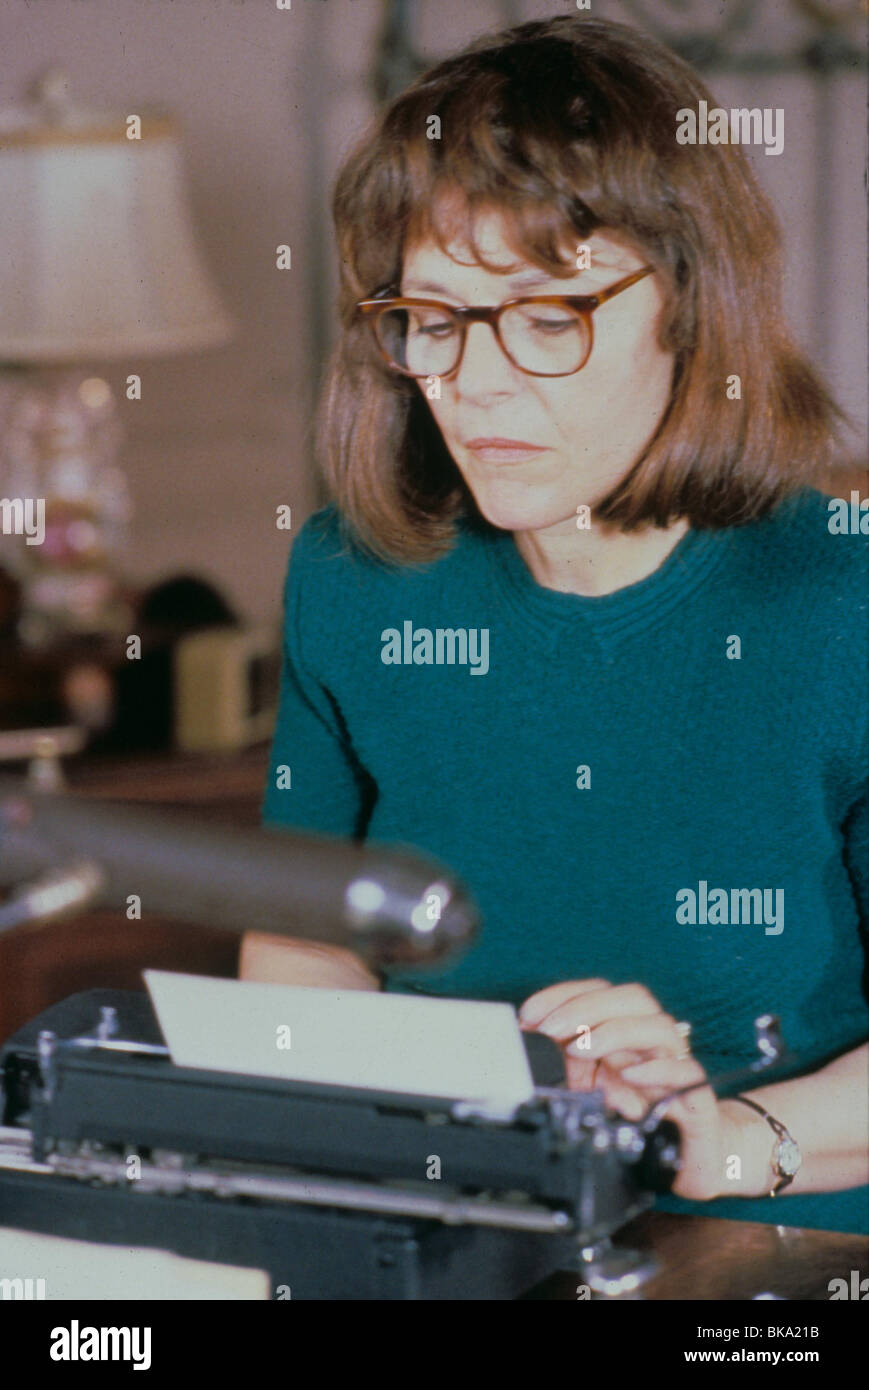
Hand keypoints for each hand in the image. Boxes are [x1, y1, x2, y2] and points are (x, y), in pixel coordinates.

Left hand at [518, 978, 733, 1198]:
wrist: (693, 1160)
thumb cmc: (643, 1118)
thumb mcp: (590, 1088)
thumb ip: (566, 1063)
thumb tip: (532, 1041)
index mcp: (630, 1031)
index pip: (601, 992)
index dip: (564, 995)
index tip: (531, 1013)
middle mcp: (655, 1042)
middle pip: (633, 999)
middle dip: (586, 1007)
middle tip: (551, 1029)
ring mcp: (678, 1067)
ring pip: (659, 1027)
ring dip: (615, 1031)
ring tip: (582, 1049)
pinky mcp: (698, 1101)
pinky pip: (686, 1072)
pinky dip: (657, 1069)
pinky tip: (630, 1074)